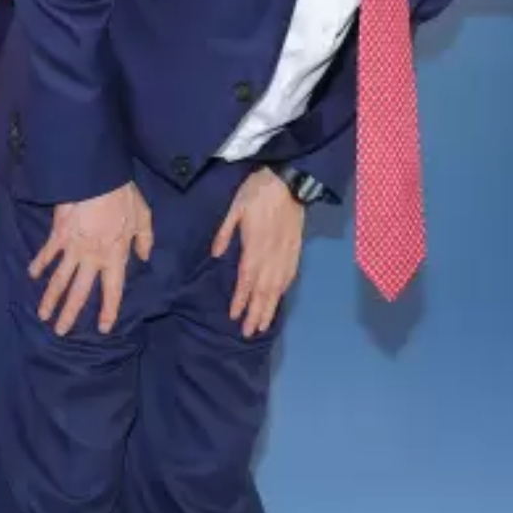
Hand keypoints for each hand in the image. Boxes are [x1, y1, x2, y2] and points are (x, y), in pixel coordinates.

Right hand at [30, 181, 153, 335]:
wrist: (96, 179)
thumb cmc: (123, 196)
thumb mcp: (143, 217)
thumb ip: (144, 239)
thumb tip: (143, 256)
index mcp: (115, 255)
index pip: (113, 290)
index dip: (109, 310)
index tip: (103, 328)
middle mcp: (92, 258)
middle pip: (79, 292)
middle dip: (69, 314)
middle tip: (60, 331)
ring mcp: (72, 248)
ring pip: (59, 280)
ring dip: (50, 299)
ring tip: (43, 315)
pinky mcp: (57, 236)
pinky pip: (46, 254)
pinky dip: (38, 265)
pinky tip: (31, 275)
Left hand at [213, 168, 304, 337]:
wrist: (290, 179)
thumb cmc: (258, 191)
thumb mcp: (235, 207)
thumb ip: (225, 232)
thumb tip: (215, 254)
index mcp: (256, 245)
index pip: (247, 278)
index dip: (241, 299)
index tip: (234, 316)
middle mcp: (272, 254)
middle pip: (264, 289)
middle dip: (256, 312)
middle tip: (249, 332)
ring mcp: (286, 252)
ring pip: (278, 286)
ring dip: (271, 307)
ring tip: (263, 325)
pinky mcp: (296, 248)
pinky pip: (290, 274)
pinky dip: (284, 290)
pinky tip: (279, 300)